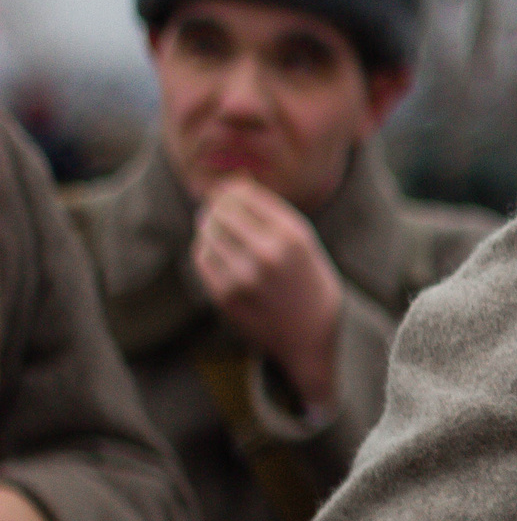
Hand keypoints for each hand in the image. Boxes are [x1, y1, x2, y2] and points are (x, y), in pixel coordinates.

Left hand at [193, 177, 342, 413]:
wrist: (310, 337)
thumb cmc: (309, 283)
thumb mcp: (305, 243)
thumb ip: (272, 213)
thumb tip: (234, 182)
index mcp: (293, 236)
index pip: (245, 195)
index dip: (231, 188)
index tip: (227, 189)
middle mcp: (267, 253)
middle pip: (223, 212)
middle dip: (217, 206)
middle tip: (217, 207)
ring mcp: (243, 276)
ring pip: (207, 233)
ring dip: (208, 226)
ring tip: (216, 228)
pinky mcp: (224, 295)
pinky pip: (201, 259)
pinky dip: (204, 249)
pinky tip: (216, 251)